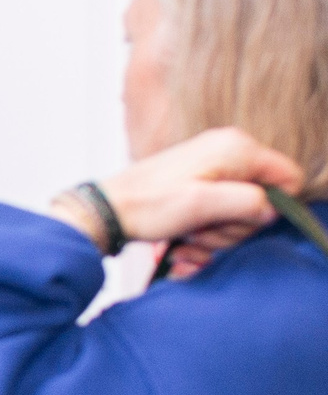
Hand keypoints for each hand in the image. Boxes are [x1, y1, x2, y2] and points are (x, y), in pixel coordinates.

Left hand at [54, 127, 307, 275]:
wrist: (106, 213)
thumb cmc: (149, 206)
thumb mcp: (203, 205)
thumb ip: (249, 203)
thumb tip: (273, 209)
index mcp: (237, 148)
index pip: (288, 178)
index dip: (274, 207)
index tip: (242, 222)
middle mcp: (229, 154)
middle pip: (262, 203)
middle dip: (234, 227)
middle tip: (201, 232)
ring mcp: (213, 171)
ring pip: (238, 217)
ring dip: (214, 237)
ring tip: (186, 238)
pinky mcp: (199, 189)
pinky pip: (217, 219)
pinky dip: (201, 238)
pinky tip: (181, 245)